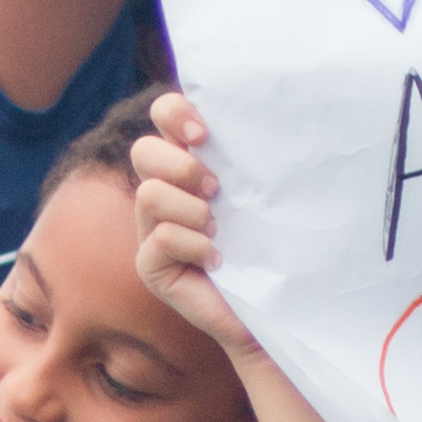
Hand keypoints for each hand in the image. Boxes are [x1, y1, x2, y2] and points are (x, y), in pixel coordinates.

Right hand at [125, 90, 260, 361]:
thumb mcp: (267, 191)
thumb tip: (270, 112)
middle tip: (215, 189)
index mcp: (191, 163)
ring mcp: (151, 230)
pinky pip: (161, 239)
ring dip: (191, 210)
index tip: (204, 132)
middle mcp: (166, 192)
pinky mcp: (150, 266)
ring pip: (148, 194)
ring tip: (218, 229)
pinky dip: (195, 247)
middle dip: (180, 165)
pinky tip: (217, 262)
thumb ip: (252, 156)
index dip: (173, 113)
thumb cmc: (278, 244)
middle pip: (142, 151)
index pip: (163, 116)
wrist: (276, 309)